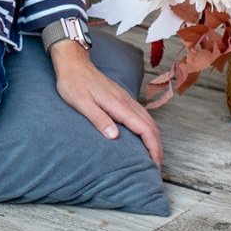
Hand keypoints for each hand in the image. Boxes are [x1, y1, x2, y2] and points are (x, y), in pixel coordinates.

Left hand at [51, 38, 163, 166]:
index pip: (145, 130)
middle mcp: (127, 103)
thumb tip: (114, 136)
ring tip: (152, 156)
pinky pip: (142, 116)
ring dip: (154, 139)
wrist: (73, 63)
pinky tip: (143, 137)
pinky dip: (148, 130)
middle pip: (152, 127)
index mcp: (119, 106)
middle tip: (156, 168)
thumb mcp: (81, 102)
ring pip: (149, 121)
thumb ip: (98, 118)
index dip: (153, 148)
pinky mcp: (122, 99)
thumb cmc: (73, 83)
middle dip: (157, 148)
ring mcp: (126, 100)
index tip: (154, 164)